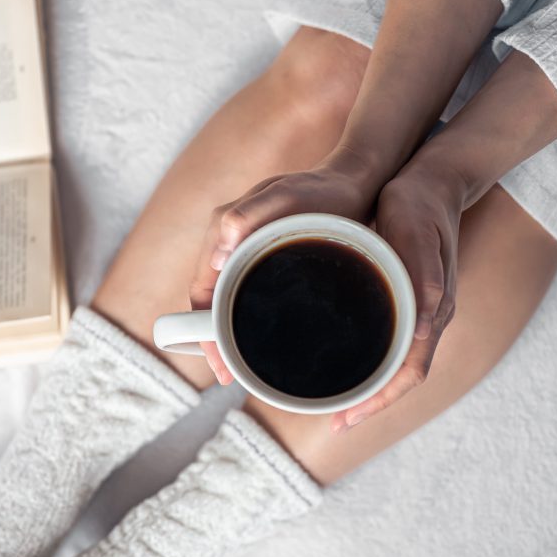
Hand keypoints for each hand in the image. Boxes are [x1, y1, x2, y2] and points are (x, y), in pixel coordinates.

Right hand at [189, 147, 381, 383]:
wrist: (354, 180)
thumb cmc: (322, 187)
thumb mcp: (285, 196)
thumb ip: (247, 215)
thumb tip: (217, 253)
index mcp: (222, 231)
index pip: (201, 293)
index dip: (202, 332)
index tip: (220, 364)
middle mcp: (229, 245)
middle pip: (210, 303)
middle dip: (213, 343)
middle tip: (232, 377)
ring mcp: (248, 254)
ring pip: (228, 304)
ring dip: (231, 336)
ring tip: (246, 370)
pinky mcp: (269, 262)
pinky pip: (249, 298)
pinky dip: (250, 324)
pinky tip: (267, 345)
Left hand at [330, 156, 467, 432]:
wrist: (433, 180)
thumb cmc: (420, 204)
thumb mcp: (416, 230)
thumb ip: (422, 271)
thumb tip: (424, 322)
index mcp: (433, 311)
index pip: (410, 373)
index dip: (379, 401)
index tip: (345, 419)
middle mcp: (427, 319)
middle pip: (400, 377)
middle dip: (368, 404)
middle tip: (332, 421)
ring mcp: (417, 312)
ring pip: (393, 364)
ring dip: (366, 387)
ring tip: (333, 402)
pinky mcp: (403, 300)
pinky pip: (386, 344)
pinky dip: (365, 362)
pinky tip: (340, 360)